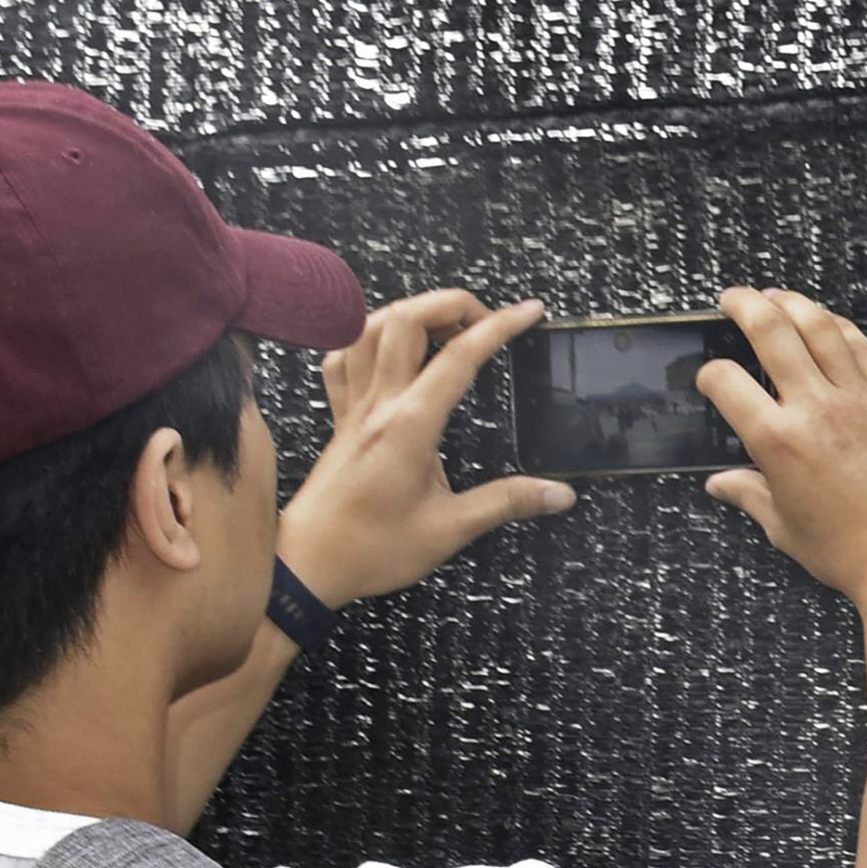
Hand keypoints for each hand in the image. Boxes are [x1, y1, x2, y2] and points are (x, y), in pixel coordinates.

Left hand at [277, 291, 575, 607]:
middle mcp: (378, 404)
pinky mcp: (340, 416)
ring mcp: (353, 406)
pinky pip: (343, 356)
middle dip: (452, 303)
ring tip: (443, 327)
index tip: (528, 313)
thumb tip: (558, 494)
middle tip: (486, 321)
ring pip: (369, 327)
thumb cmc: (372, 549)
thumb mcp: (450, 530)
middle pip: (407, 319)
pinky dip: (365, 337)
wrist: (308, 564)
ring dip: (410, 313)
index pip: (459, 357)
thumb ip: (506, 503)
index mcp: (409, 426)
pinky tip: (387, 348)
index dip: (499, 326)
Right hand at [693, 287, 866, 604]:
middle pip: (771, 330)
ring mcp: (857, 399)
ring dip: (792, 302)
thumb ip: (749, 495)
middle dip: (744, 305)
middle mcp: (815, 409)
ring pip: (819, 325)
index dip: (709, 374)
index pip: (725, 381)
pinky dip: (838, 327)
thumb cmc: (850, 554)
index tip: (711, 378)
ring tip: (776, 296)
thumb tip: (720, 484)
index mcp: (777, 442)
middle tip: (733, 299)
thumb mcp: (785, 527)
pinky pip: (861, 347)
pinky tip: (827, 324)